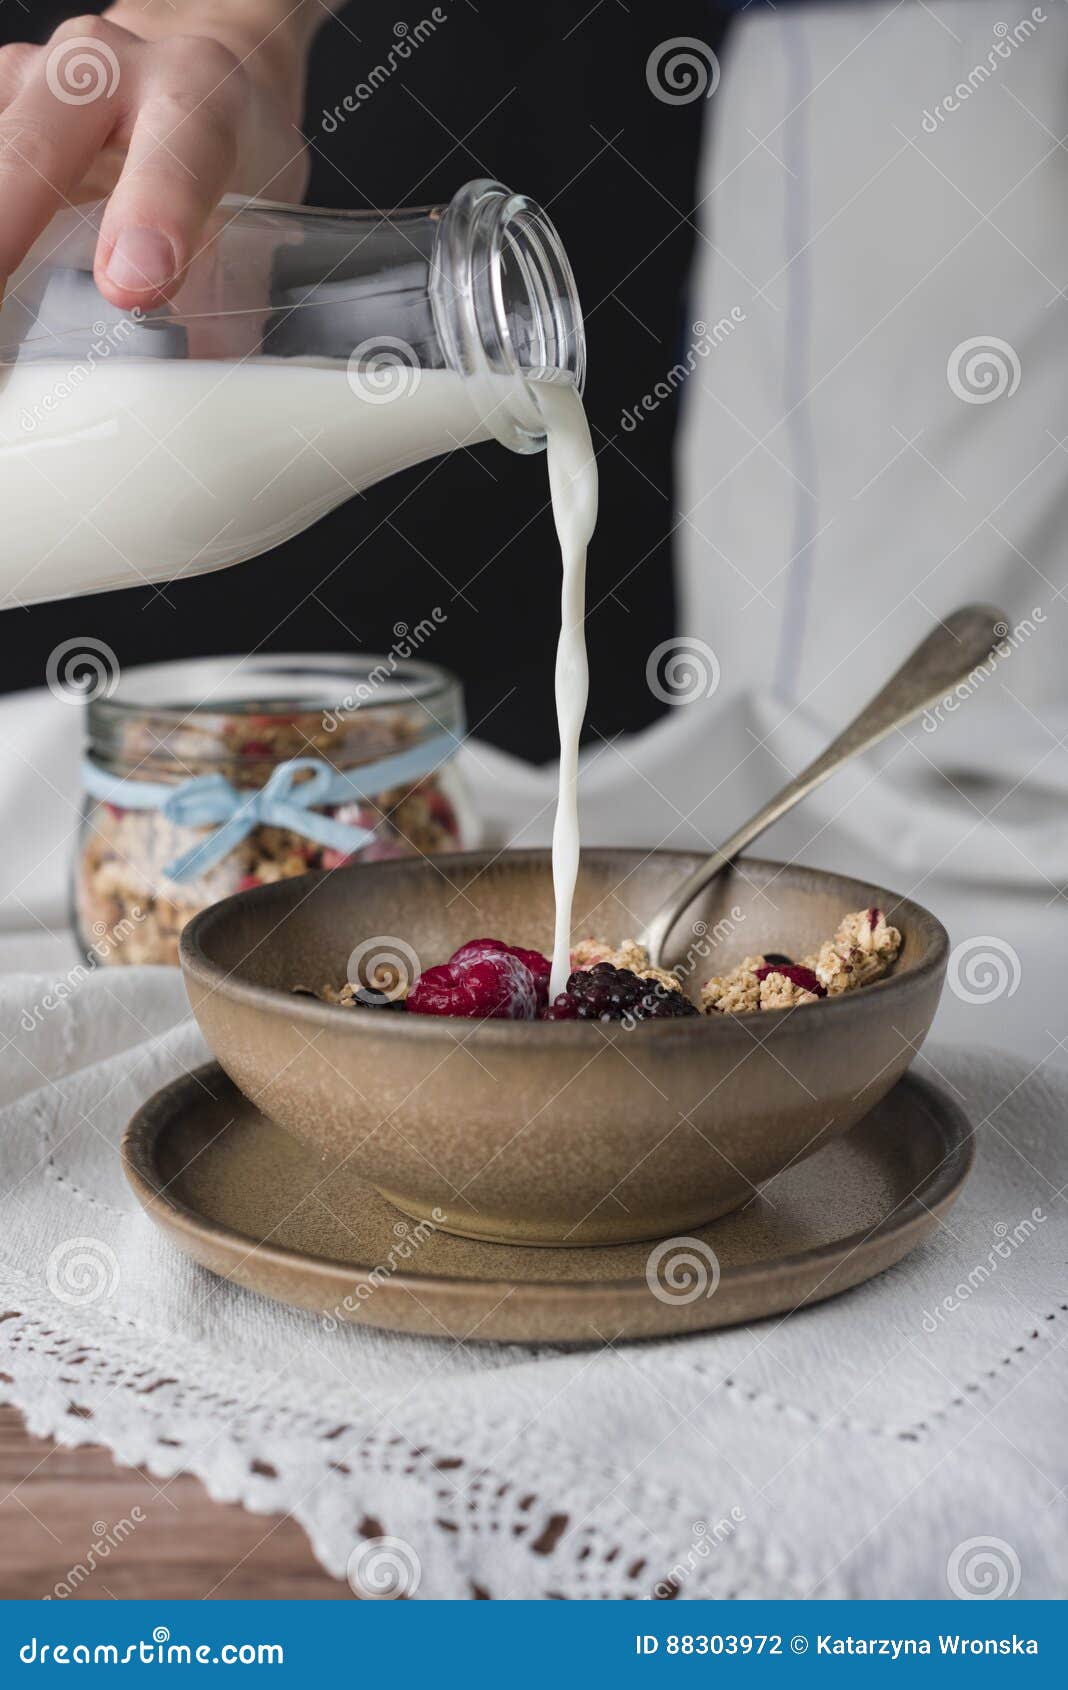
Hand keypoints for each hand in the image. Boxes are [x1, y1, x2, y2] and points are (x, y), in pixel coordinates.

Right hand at [0, 4, 325, 309]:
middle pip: (38, 147)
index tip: (133, 287)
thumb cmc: (230, 144)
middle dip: (5, 230)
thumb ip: (236, 296)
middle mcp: (110, 68)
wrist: (200, 51)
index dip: (154, 213)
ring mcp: (36, 74)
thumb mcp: (261, 207)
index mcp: (200, 94)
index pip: (179, 150)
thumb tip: (207, 389)